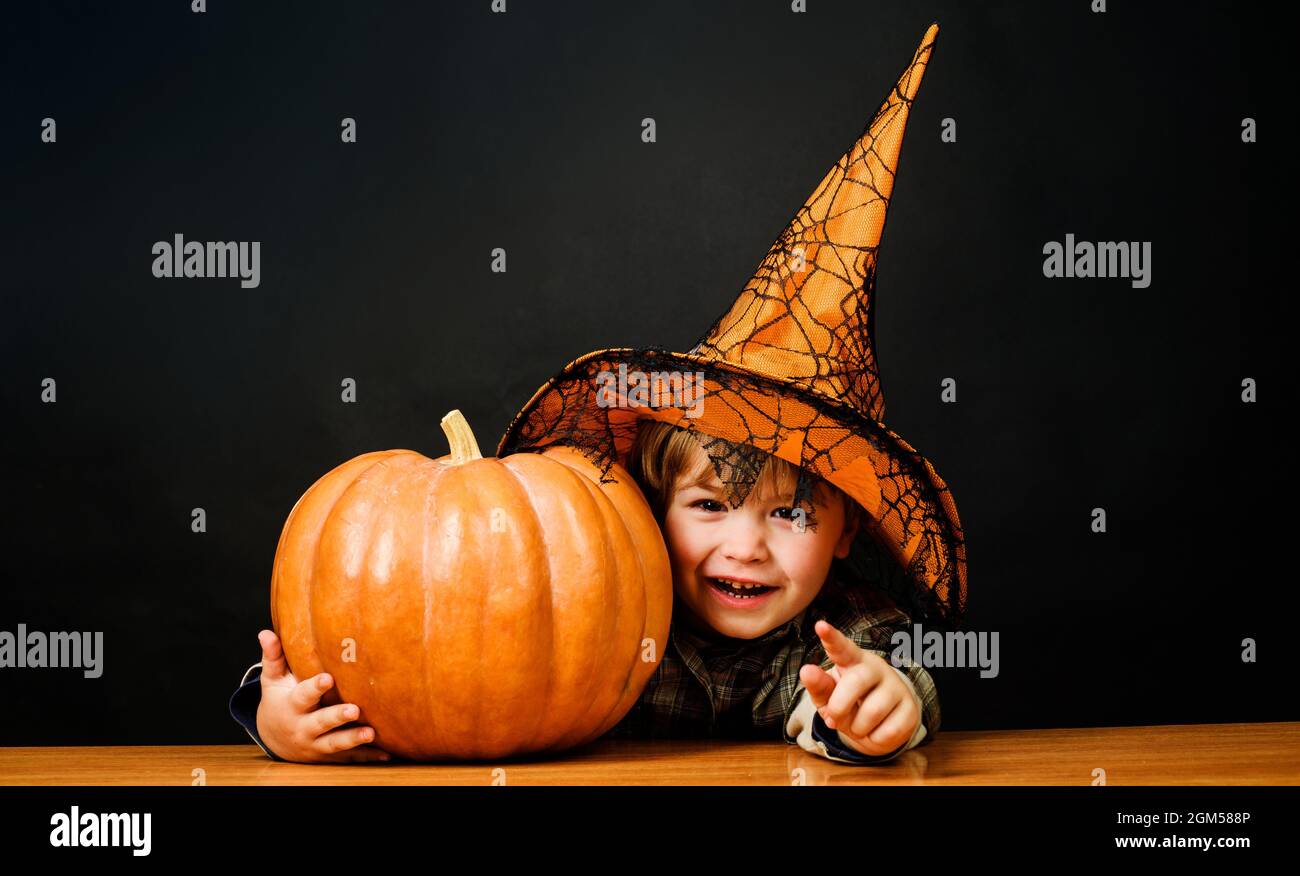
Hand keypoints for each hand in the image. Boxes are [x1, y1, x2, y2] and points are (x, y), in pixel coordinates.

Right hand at [253, 629, 391, 763]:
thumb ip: (273, 657)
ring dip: (353, 739)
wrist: (274, 737)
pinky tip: (386, 755)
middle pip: (320, 723)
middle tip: (354, 709)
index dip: (315, 687)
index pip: (303, 696)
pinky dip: (367, 756)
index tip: (328, 677)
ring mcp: (316, 744)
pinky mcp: (329, 755)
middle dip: (336, 717)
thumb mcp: (272, 680)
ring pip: (334, 743)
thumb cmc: (279, 699)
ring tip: (371, 733)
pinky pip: (349, 758)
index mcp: (292, 706)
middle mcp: (303, 727)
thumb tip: (265, 632)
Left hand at [798, 620, 919, 757]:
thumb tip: (806, 670)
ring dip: (858, 727)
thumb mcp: (830, 698)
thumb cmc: (850, 705)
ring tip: (859, 725)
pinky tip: (877, 731)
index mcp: (852, 661)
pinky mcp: (911, 708)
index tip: (820, 625)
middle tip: (834, 718)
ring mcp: (896, 686)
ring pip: (872, 711)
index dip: (831, 638)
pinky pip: (889, 730)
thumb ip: (819, 686)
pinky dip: (876, 739)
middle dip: (839, 707)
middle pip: (856, 682)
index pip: (842, 648)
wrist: (880, 725)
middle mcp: (877, 668)